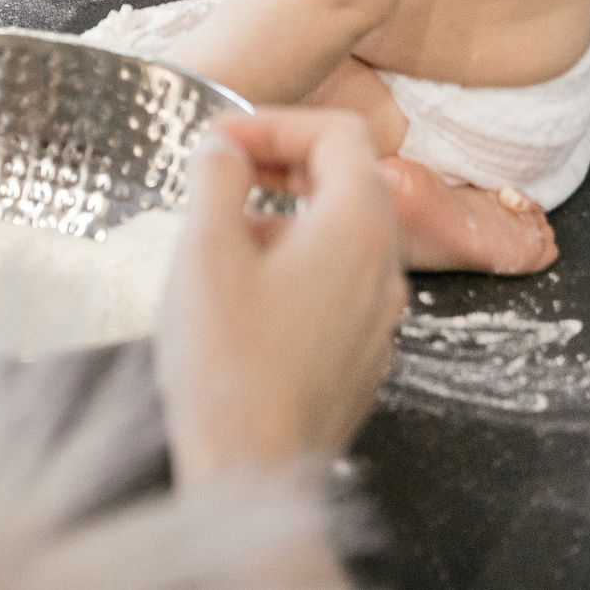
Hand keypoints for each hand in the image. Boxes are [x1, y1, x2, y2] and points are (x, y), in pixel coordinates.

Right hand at [156, 109, 404, 486]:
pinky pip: (339, 284)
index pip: (339, 136)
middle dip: (282, 162)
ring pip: (343, 235)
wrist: (254, 468)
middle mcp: (384, 269)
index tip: (222, 139)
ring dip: (286, 214)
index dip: (276, 121)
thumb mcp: (205, 250)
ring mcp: (380, 317)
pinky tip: (243, 292)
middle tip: (222, 170)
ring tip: (221, 234)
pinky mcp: (362, 355)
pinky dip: (296, 263)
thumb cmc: (228, 363)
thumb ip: (216, 178)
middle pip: (349, 182)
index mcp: (356, 229)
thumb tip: (223, 147)